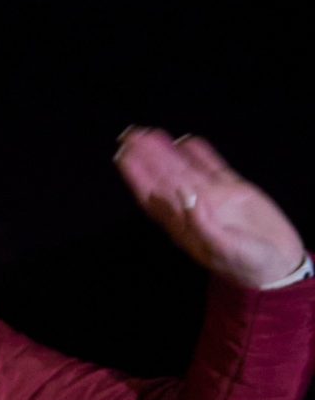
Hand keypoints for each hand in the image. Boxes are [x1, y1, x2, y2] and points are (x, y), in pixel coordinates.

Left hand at [114, 128, 304, 288]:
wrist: (277, 265)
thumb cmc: (247, 265)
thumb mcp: (223, 248)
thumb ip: (201, 224)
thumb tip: (183, 195)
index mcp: (183, 224)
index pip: (153, 196)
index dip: (137, 176)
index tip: (123, 156)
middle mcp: (193, 208)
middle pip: (165, 177)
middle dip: (147, 157)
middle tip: (130, 135)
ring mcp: (214, 197)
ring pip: (185, 169)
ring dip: (167, 152)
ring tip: (150, 134)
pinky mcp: (236, 190)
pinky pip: (213, 168)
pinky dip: (201, 154)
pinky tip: (187, 141)